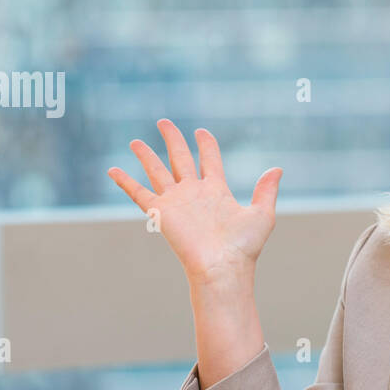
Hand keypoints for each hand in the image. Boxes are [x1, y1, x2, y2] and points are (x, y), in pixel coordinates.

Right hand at [107, 119, 281, 286]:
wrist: (222, 267)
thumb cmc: (244, 247)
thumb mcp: (262, 214)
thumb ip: (266, 190)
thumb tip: (277, 168)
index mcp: (217, 191)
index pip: (209, 159)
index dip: (206, 144)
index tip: (201, 131)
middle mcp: (194, 193)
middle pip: (180, 158)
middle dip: (172, 140)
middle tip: (163, 122)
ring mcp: (176, 201)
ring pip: (157, 171)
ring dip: (146, 156)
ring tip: (136, 141)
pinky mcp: (162, 212)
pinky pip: (139, 193)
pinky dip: (125, 182)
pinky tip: (112, 170)